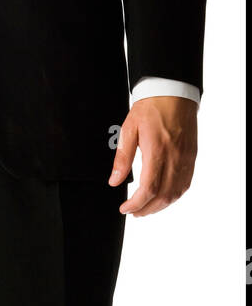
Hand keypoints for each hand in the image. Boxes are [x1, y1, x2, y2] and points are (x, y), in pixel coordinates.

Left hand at [109, 96, 197, 215]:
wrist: (174, 93)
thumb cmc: (150, 109)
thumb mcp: (128, 130)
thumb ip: (122, 158)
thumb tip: (114, 181)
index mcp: (157, 151)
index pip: (148, 189)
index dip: (136, 204)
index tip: (124, 208)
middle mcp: (174, 157)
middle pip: (162, 196)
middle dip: (146, 209)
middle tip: (133, 212)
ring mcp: (185, 159)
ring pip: (175, 193)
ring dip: (160, 206)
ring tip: (145, 209)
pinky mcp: (191, 157)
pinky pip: (185, 184)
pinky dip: (173, 197)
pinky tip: (163, 199)